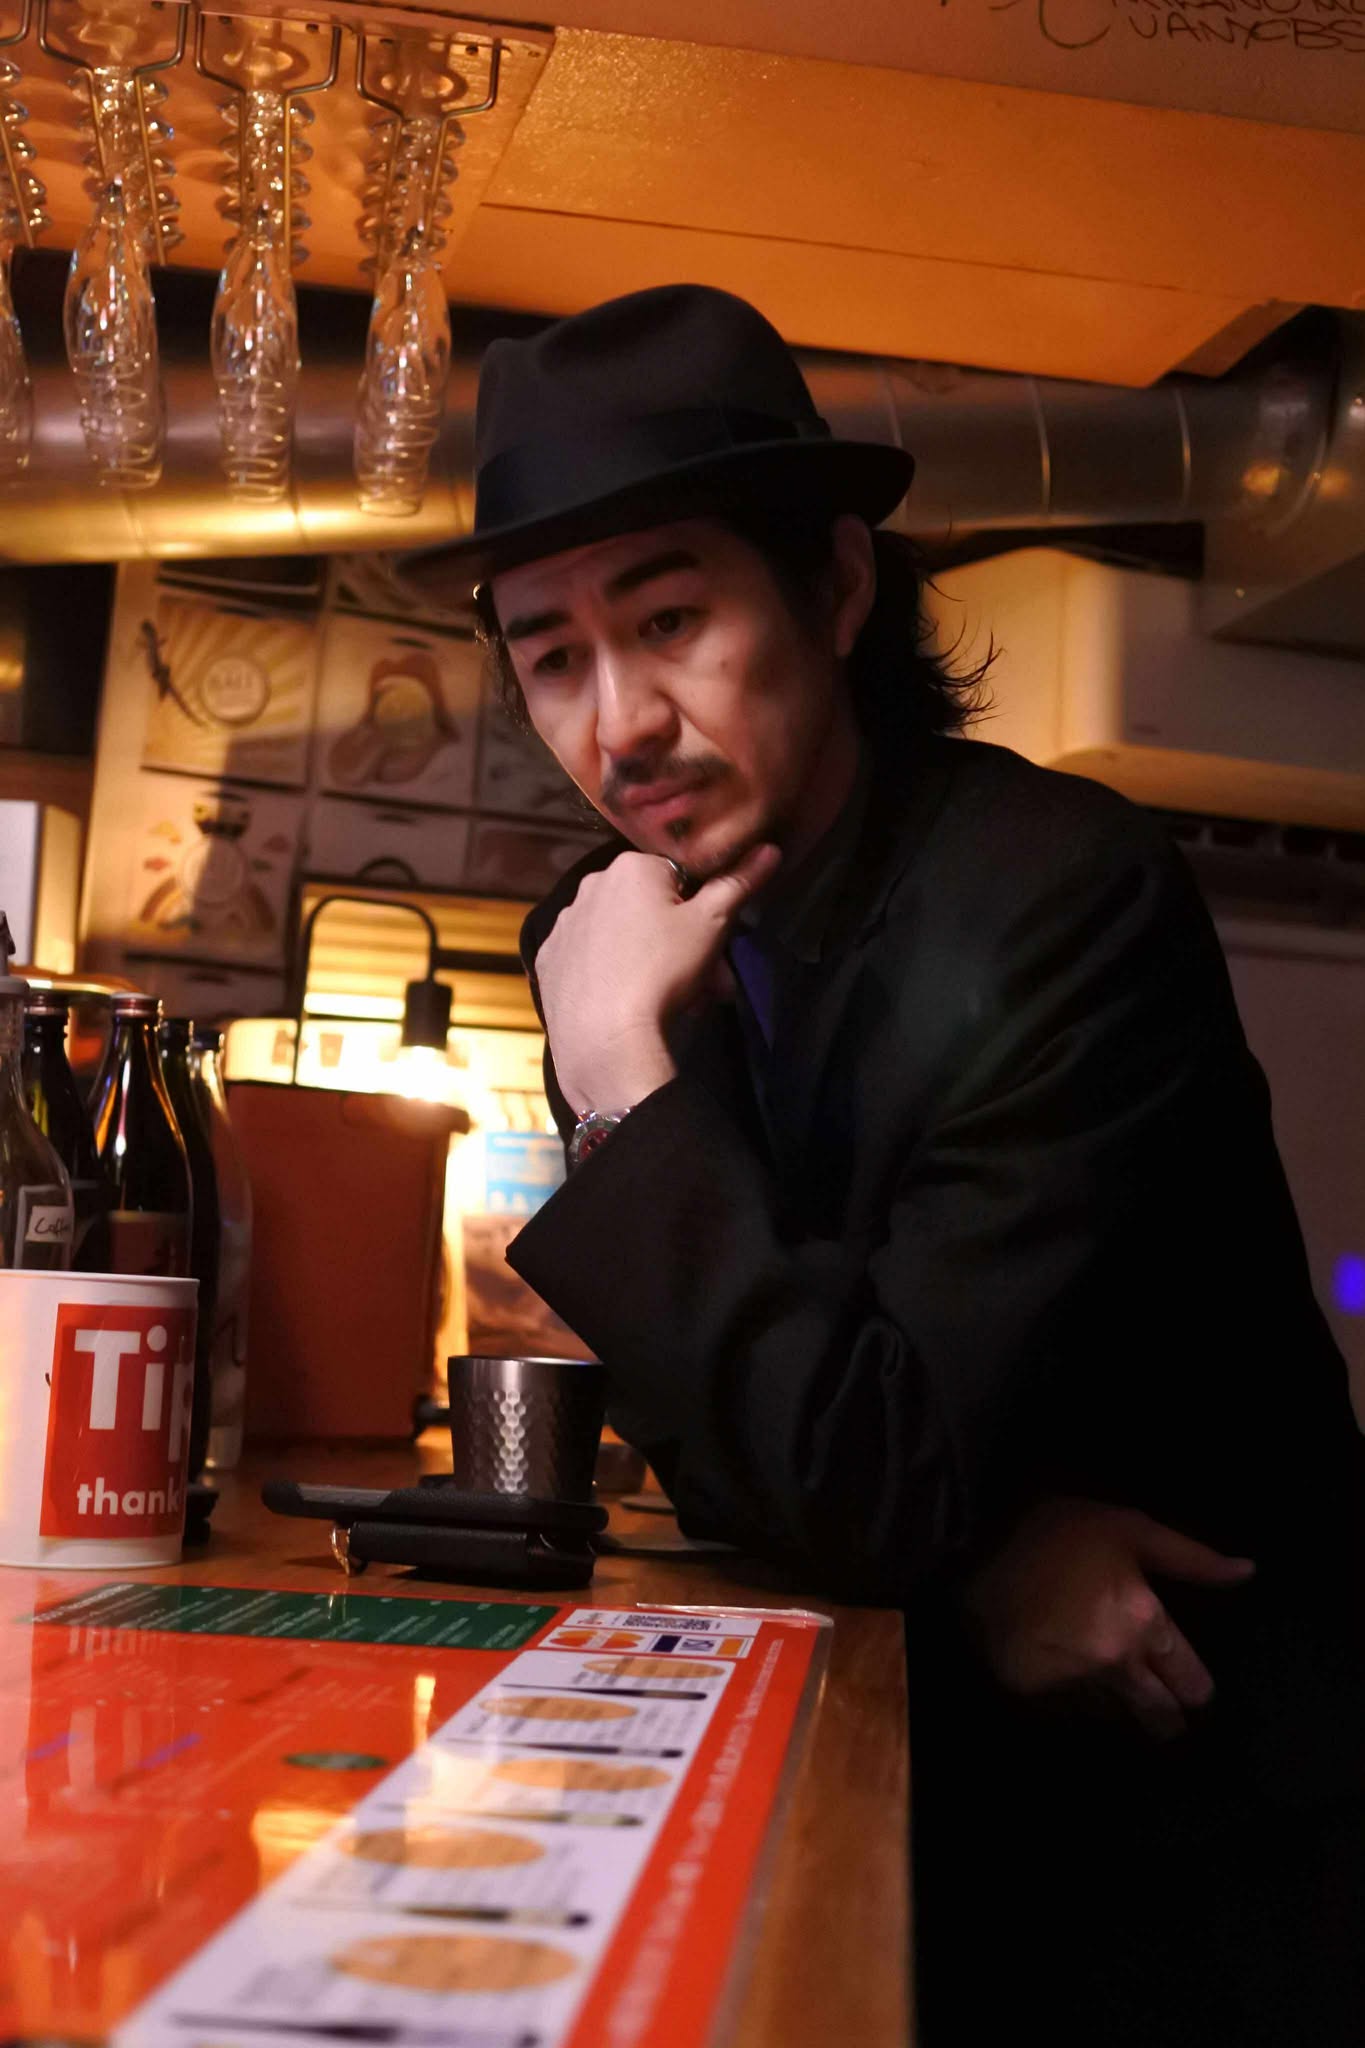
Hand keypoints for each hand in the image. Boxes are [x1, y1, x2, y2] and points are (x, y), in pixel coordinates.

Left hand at [537, 842, 779, 1115]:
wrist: (605, 1038)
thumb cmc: (663, 972)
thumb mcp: (711, 926)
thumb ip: (738, 883)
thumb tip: (768, 849)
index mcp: (630, 867)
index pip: (681, 879)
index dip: (704, 914)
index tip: (715, 950)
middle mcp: (590, 885)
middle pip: (651, 909)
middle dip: (683, 945)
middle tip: (707, 987)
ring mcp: (565, 924)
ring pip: (621, 934)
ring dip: (650, 960)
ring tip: (671, 1002)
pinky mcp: (549, 959)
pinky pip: (589, 958)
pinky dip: (610, 972)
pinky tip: (625, 1001)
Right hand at [962, 1497, 1254, 1739]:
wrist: (971, 1542)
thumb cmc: (1059, 1531)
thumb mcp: (1129, 1528)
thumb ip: (1192, 1558)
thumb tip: (1249, 1572)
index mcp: (1146, 1624)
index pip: (1195, 1687)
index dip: (1193, 1684)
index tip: (1182, 1675)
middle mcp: (1115, 1665)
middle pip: (1162, 1721)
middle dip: (1164, 1711)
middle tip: (1154, 1694)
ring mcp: (1071, 1686)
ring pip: (1117, 1721)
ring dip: (1117, 1706)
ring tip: (1100, 1675)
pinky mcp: (1031, 1696)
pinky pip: (1070, 1715)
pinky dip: (1072, 1701)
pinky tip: (1064, 1672)